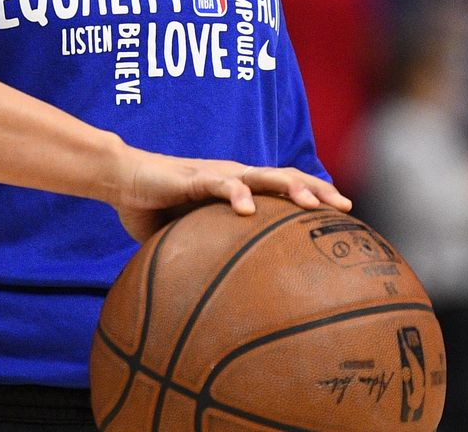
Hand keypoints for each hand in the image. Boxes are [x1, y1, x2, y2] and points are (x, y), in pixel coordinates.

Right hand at [109, 147, 350, 241]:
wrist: (122, 179)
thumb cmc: (156, 207)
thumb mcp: (191, 236)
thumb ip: (208, 253)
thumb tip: (221, 294)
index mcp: (239, 186)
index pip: (284, 188)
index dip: (313, 197)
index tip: (342, 214)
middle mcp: (236, 175)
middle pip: (286, 179)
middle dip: (317, 191)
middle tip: (344, 206)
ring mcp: (218, 174)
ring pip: (263, 176)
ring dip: (290, 188)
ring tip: (312, 203)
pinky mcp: (195, 177)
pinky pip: (221, 184)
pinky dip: (237, 194)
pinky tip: (248, 208)